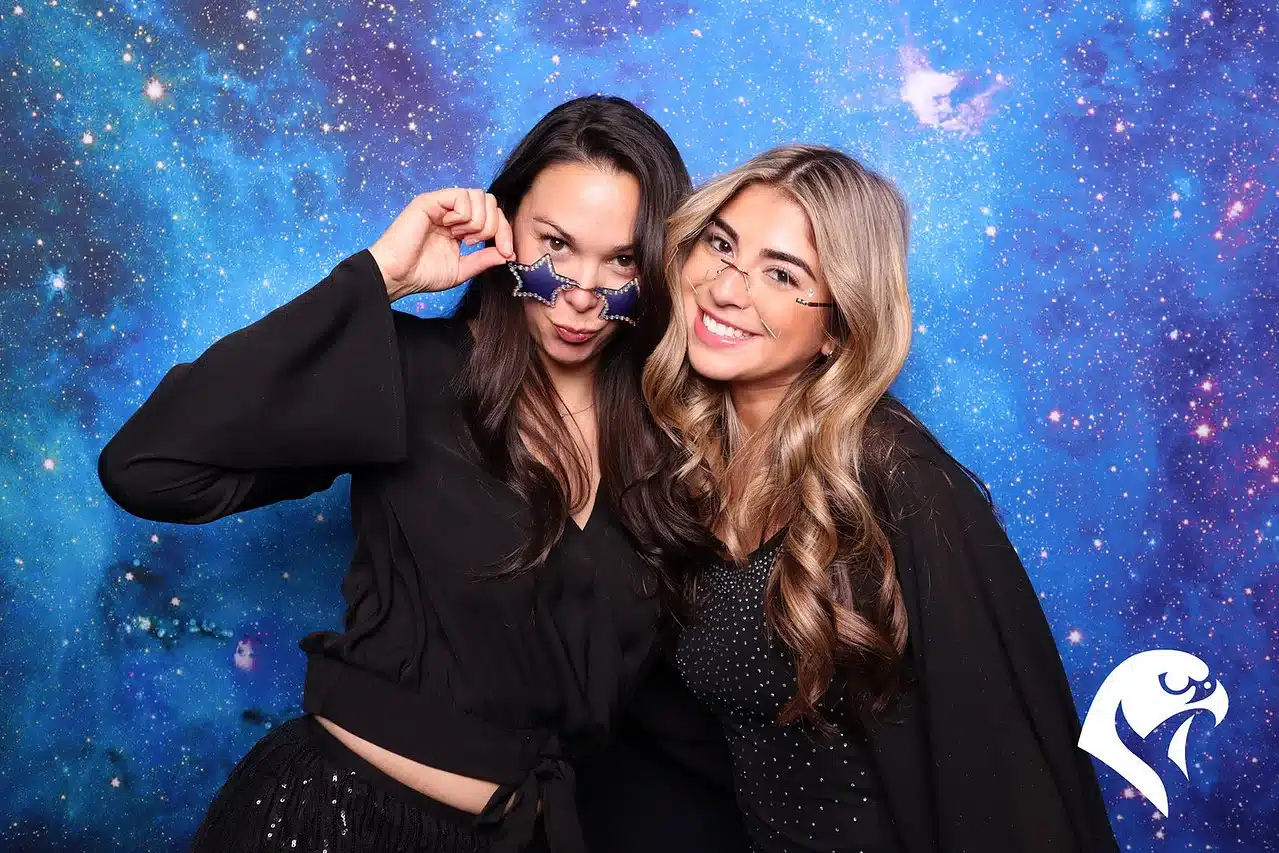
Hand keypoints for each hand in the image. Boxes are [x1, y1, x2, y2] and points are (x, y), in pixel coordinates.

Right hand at [368, 188, 515, 300]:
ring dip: (477, 221)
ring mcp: (442, 204)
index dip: (505, 233)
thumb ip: (484, 259)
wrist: (398, 276)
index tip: (507, 253)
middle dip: (494, 226)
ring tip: (460, 237)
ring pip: (479, 196)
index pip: (493, 217)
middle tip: (474, 244)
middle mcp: (452, 212)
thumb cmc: (422, 274)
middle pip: (490, 202)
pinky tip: (451, 228)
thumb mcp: (462, 269)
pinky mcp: (431, 201)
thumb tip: (507, 253)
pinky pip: (461, 196)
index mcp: (461, 226)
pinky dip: (464, 215)